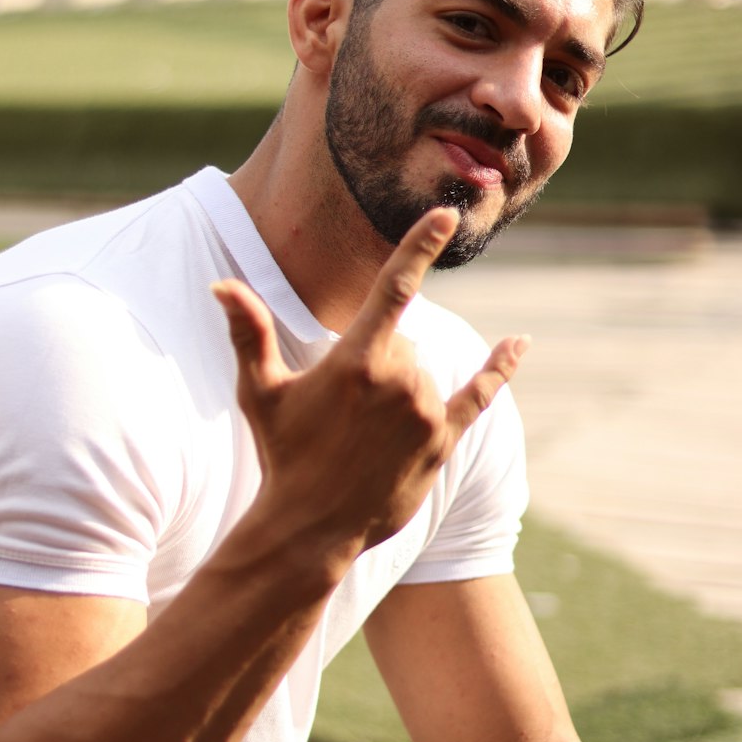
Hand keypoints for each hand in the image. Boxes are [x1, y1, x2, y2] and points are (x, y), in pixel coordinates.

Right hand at [212, 207, 528, 562]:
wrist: (311, 528)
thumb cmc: (281, 456)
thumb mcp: (260, 393)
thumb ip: (248, 333)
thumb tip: (222, 285)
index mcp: (355, 359)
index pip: (395, 288)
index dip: (421, 245)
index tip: (446, 213)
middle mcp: (398, 380)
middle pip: (402, 340)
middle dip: (375, 359)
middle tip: (341, 410)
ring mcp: (425, 411)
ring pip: (424, 369)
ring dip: (400, 385)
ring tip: (363, 430)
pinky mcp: (443, 441)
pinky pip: (478, 394)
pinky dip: (499, 368)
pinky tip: (519, 342)